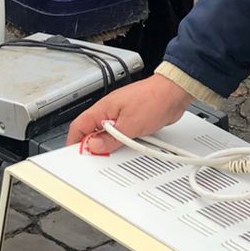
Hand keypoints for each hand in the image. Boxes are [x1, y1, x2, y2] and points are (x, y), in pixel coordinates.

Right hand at [66, 74, 195, 153]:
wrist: (174, 93)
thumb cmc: (154, 100)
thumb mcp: (130, 125)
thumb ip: (111, 138)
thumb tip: (95, 146)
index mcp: (104, 108)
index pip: (80, 125)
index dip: (75, 141)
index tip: (77, 155)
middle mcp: (110, 111)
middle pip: (92, 131)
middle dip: (93, 146)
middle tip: (98, 157)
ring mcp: (121, 115)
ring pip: (107, 133)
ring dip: (109, 144)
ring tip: (114, 153)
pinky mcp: (132, 119)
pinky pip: (121, 134)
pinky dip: (121, 142)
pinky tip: (127, 147)